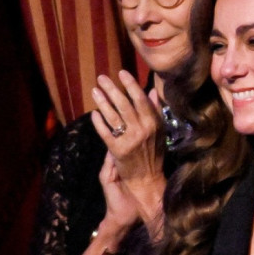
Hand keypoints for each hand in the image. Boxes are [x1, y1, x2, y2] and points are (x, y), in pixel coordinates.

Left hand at [91, 70, 166, 225]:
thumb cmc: (154, 155)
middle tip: (102, 78)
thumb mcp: (159, 132)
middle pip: (124, 105)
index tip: (121, 73)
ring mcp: (130, 141)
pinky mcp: (118, 151)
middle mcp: (142, 131)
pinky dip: (99, 122)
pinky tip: (94, 114)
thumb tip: (151, 92)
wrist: (147, 181)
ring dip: (103, 102)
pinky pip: (105, 132)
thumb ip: (155, 111)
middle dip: (112, 89)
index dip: (130, 85)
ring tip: (95, 91)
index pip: (141, 99)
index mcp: (154, 124)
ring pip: (113, 116)